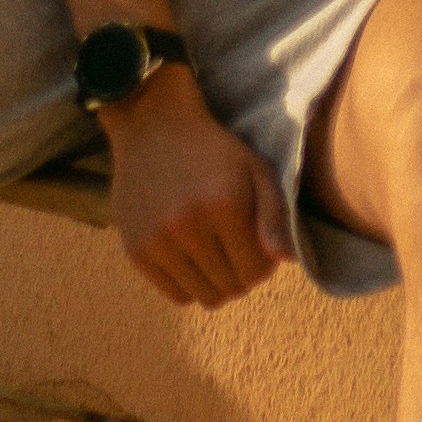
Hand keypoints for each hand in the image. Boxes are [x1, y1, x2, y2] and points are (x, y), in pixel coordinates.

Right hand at [101, 68, 293, 306]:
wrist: (152, 124)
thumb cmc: (212, 149)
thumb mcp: (253, 168)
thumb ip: (275, 215)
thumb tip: (284, 261)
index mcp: (224, 204)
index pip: (256, 271)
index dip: (263, 263)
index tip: (258, 245)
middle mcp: (188, 226)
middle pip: (231, 288)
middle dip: (241, 274)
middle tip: (236, 248)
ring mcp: (158, 241)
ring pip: (205, 297)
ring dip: (217, 282)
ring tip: (216, 252)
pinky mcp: (136, 251)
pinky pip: (177, 294)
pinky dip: (190, 283)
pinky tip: (192, 255)